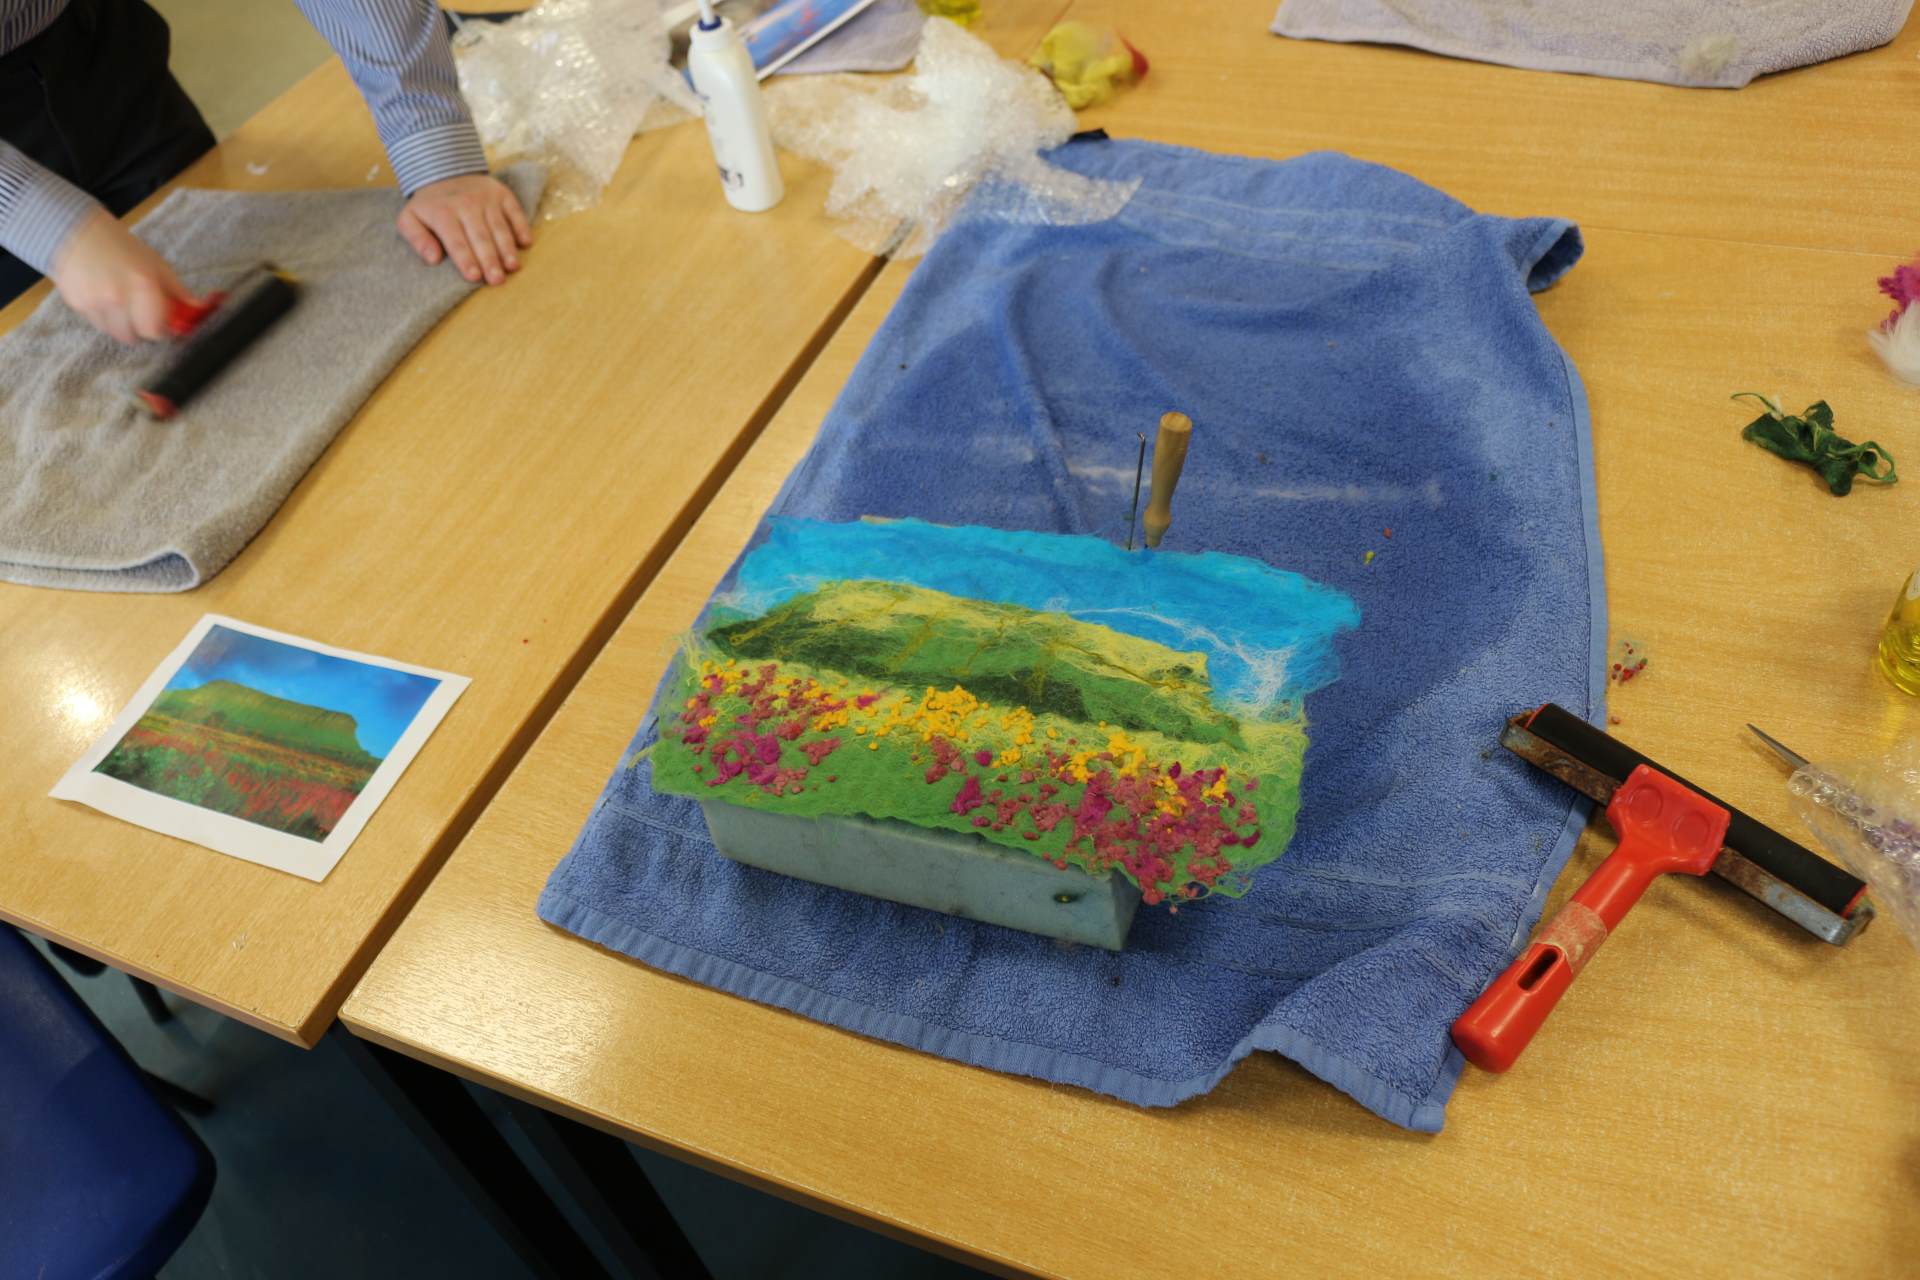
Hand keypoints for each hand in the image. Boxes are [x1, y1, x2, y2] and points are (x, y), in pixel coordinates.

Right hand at [50, 209, 203, 343]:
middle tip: (141, 313)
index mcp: (142, 285)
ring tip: (120, 302)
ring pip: (114, 332)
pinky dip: (103, 316)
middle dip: (140, 329)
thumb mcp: (156, 265)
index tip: (161, 324)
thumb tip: (198, 310)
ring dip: (121, 324)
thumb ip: (177, 291)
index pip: (155, 331)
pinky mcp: (76, 304)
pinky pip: (96, 323)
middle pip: (133, 337)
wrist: (76, 231)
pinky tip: (103, 296)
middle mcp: (117, 297)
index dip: (159, 330)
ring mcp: (94, 302)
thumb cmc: (119, 246)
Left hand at [397, 174, 532, 284]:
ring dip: (507, 248)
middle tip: (497, 280)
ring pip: (499, 227)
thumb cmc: (429, 205)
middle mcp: (467, 204)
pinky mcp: (502, 194)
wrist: (444, 171)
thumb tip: (433, 259)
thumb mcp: (409, 218)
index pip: (456, 240)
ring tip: (512, 267)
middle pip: (480, 236)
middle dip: (489, 259)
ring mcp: (487, 198)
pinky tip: (525, 243)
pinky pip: (515, 211)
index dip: (465, 259)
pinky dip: (521, 226)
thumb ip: (417, 238)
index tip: (474, 276)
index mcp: (443, 212)